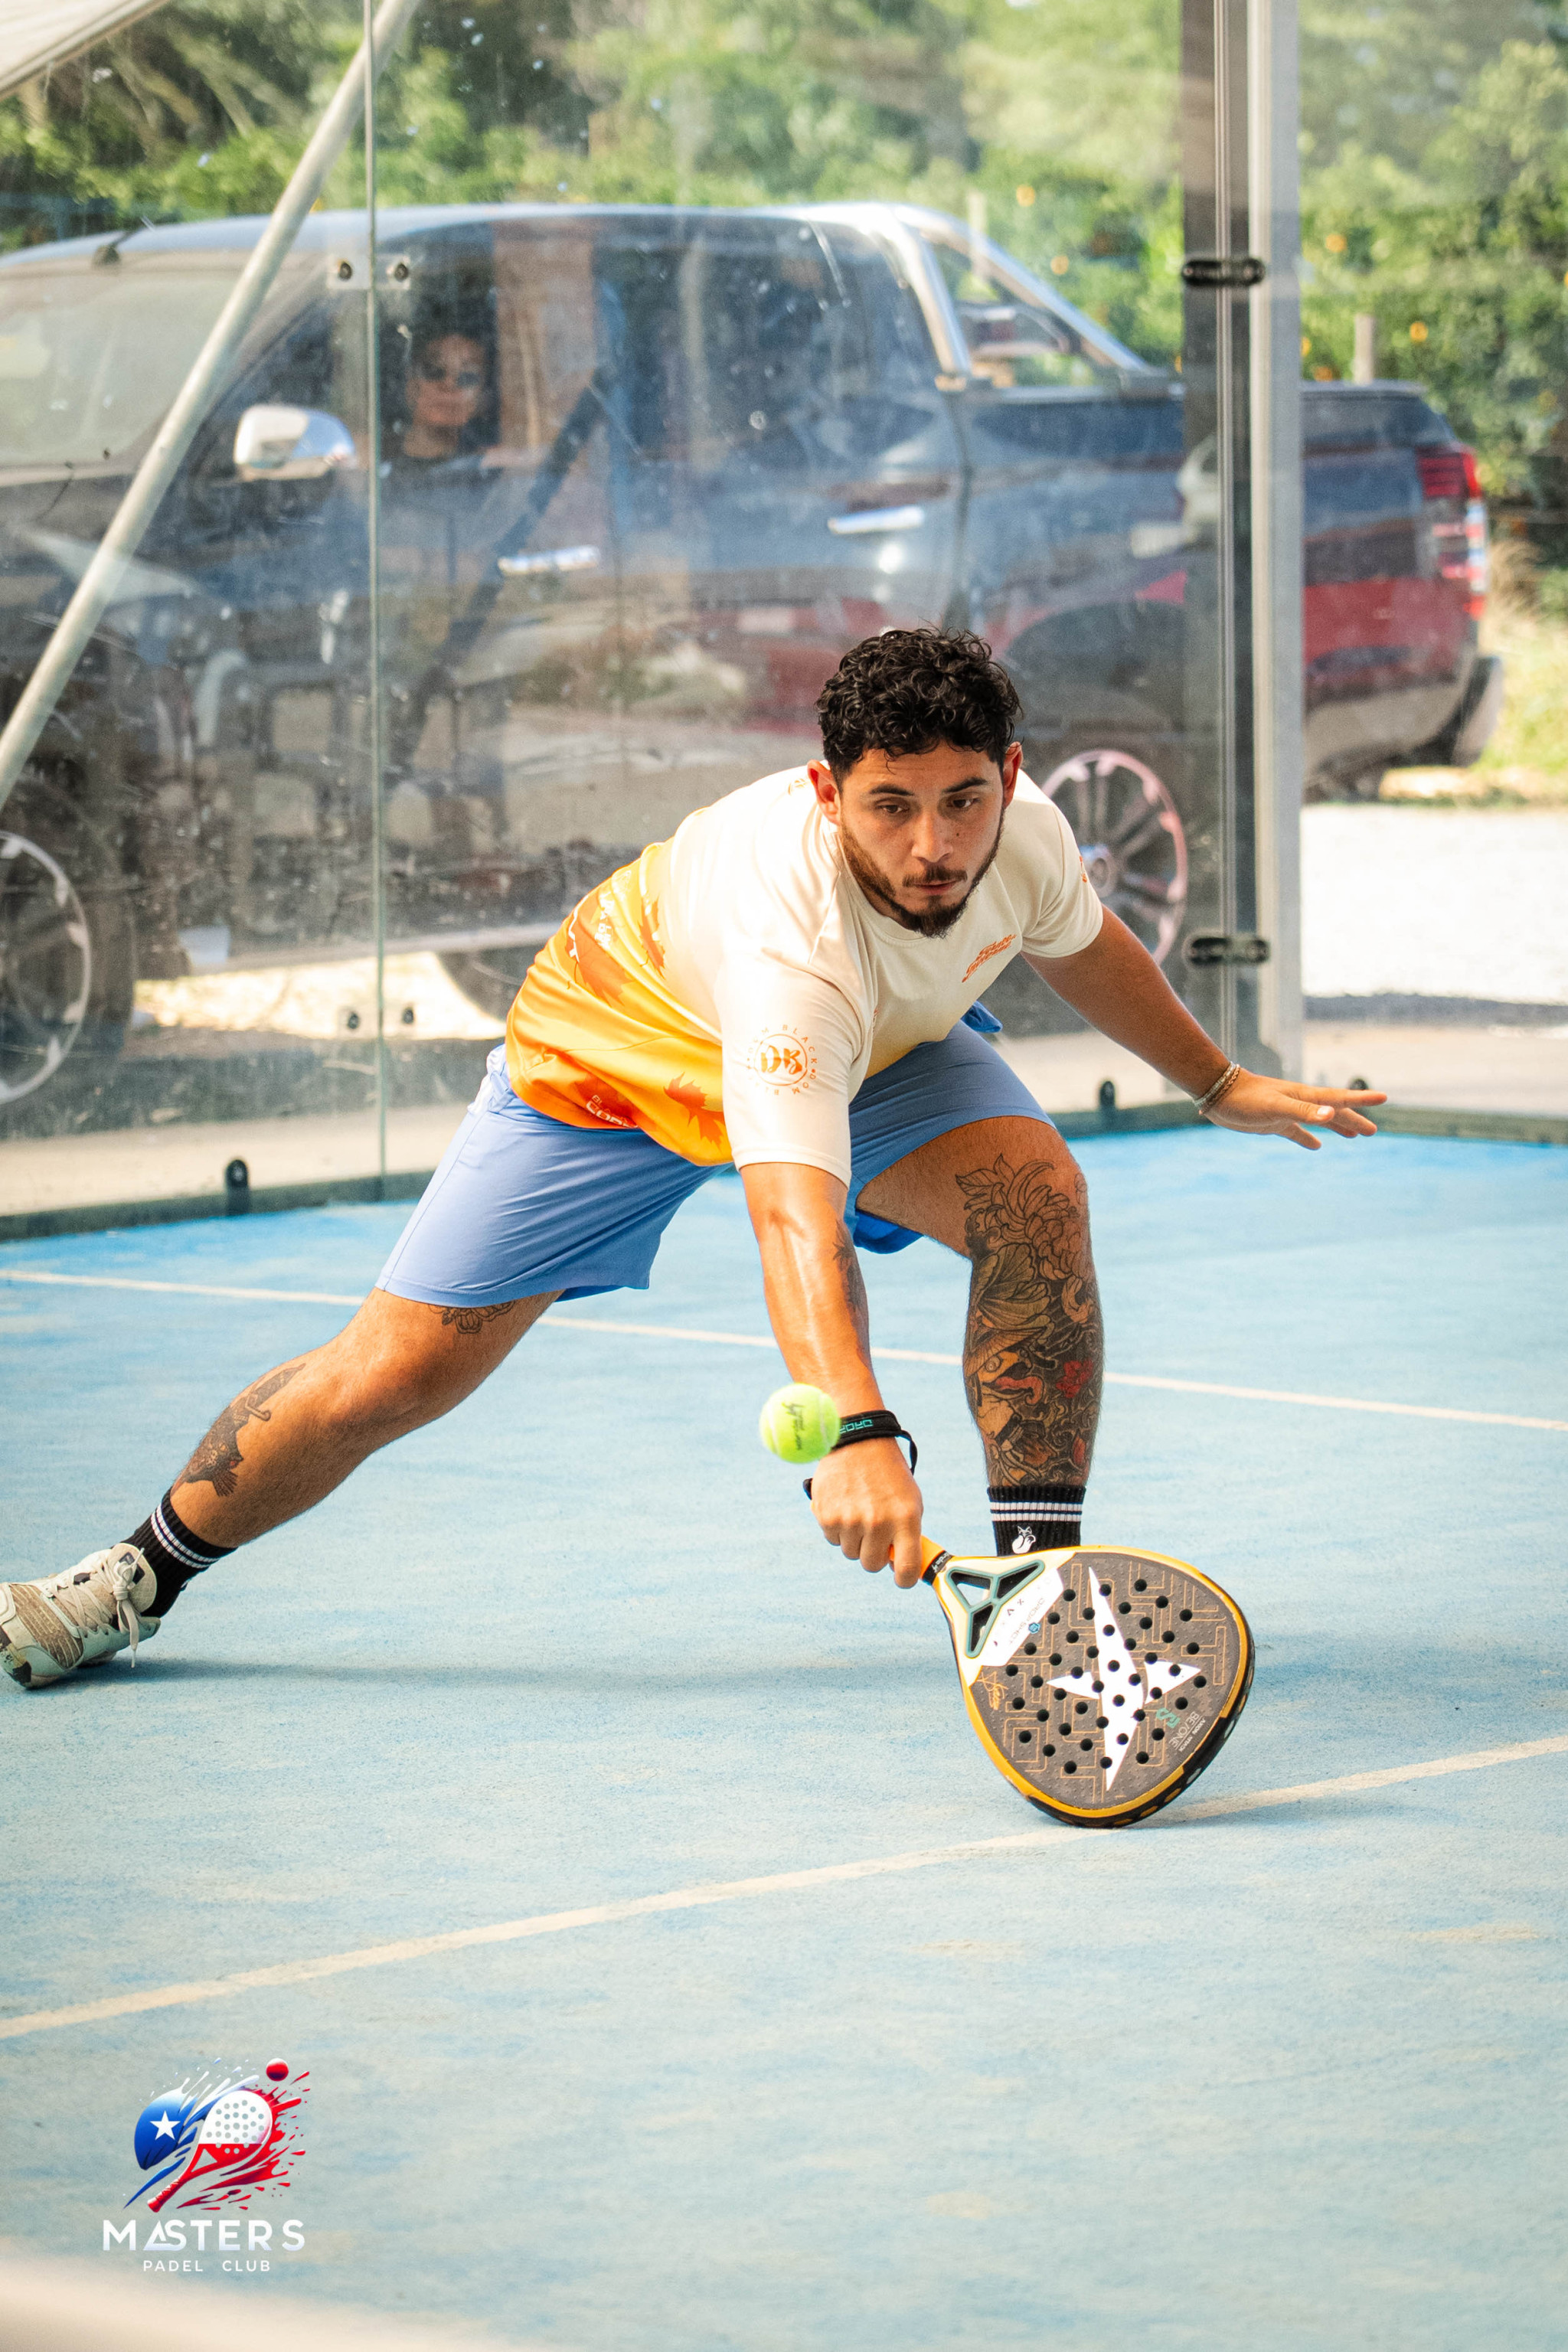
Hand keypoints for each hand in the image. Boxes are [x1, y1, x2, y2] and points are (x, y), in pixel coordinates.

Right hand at [809, 1438, 924, 1586]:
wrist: (859, 1442)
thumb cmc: (889, 1476)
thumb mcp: (910, 1501)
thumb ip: (906, 1535)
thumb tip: (895, 1567)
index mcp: (905, 1519)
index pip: (907, 1569)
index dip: (904, 1580)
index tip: (901, 1578)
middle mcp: (878, 1522)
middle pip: (872, 1565)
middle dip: (873, 1554)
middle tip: (875, 1534)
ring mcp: (850, 1520)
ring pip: (850, 1553)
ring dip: (854, 1539)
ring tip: (859, 1511)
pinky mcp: (827, 1515)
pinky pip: (833, 1538)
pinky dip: (838, 1527)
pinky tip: (844, 1505)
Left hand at [1206, 1070, 1386, 1150]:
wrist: (1216, 1093)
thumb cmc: (1245, 1098)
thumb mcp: (1275, 1106)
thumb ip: (1303, 1111)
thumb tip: (1332, 1114)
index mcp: (1305, 1097)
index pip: (1339, 1099)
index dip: (1362, 1100)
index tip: (1384, 1098)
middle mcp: (1300, 1103)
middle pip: (1334, 1112)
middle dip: (1354, 1120)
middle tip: (1374, 1131)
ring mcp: (1287, 1112)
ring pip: (1319, 1121)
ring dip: (1337, 1127)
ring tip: (1355, 1136)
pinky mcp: (1273, 1122)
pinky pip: (1297, 1132)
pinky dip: (1308, 1139)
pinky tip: (1316, 1146)